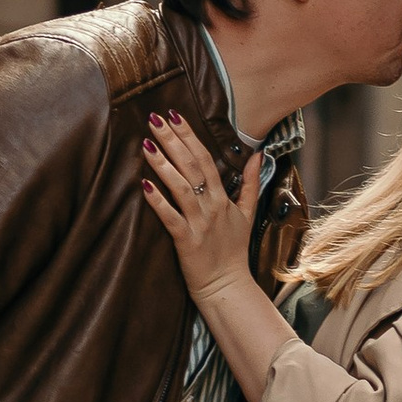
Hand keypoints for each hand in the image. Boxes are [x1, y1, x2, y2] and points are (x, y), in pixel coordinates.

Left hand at [143, 114, 260, 311]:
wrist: (227, 285)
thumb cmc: (233, 250)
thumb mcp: (247, 213)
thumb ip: (251, 183)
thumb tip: (257, 155)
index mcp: (223, 198)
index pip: (206, 159)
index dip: (189, 136)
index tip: (174, 116)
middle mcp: (211, 206)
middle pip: (191, 166)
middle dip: (172, 140)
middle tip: (155, 119)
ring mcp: (199, 223)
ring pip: (181, 187)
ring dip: (163, 164)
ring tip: (146, 143)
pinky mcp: (186, 241)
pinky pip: (170, 218)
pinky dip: (158, 201)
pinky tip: (144, 185)